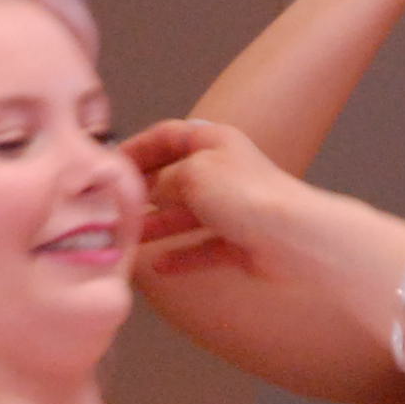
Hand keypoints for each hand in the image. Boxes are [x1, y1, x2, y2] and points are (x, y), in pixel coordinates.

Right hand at [125, 119, 338, 280]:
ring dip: (158, 227)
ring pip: (188, 216)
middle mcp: (226, 171)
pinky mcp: (243, 243)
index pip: (168, 136)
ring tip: (129, 240)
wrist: (292, 240)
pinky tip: (160, 267)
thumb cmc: (246, 195)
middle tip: (114, 208)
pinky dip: (183, 257)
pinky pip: (205, 248)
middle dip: (144, 193)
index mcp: (215, 141)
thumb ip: (164, 179)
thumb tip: (153, 191)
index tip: (111, 165)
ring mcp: (236, 208)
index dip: (138, 148)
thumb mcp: (191, 173)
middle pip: (176, 177)